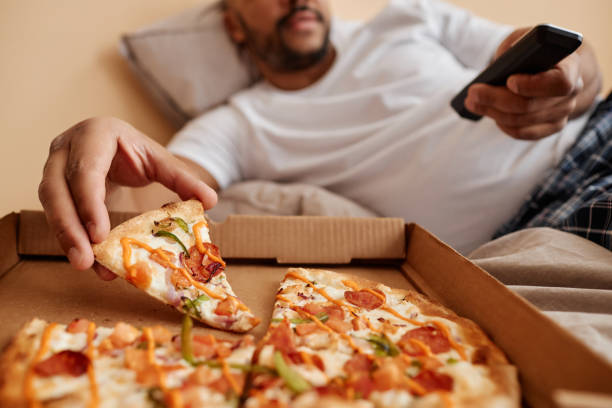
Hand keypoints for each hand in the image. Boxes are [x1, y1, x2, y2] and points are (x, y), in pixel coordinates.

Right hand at [39, 117, 216, 277]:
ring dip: (65, 237)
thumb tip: (210, 200)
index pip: (85, 170)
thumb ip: (183, 178)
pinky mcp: (52, 187)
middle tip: (86, 260)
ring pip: (50, 204)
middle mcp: (66, 147)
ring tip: (86, 265)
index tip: (100, 234)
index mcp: (95, 134)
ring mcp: (53, 166)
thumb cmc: (135, 151)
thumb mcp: (159, 160)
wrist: (115, 146)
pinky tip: (91, 261)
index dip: (88, 202)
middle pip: (56, 189)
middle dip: (69, 227)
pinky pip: (57, 215)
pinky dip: (71, 238)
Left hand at [464, 27, 583, 139]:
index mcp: (571, 67)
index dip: (533, 85)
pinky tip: (489, 113)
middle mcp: (572, 93)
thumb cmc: (537, 50)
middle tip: (473, 92)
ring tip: (472, 102)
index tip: (509, 81)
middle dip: (496, 99)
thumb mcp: (526, 39)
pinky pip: (522, 132)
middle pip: (529, 105)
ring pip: (521, 121)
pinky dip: (503, 124)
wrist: (554, 65)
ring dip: (492, 112)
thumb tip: (500, 62)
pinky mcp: (551, 127)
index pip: (559, 83)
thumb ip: (516, 46)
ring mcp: (563, 113)